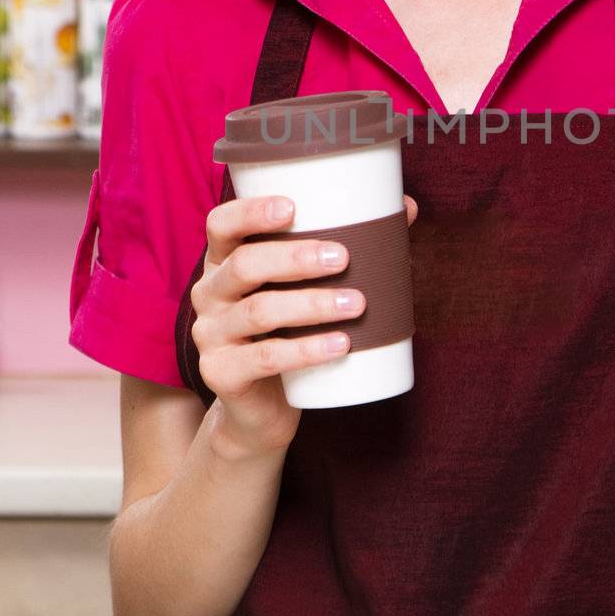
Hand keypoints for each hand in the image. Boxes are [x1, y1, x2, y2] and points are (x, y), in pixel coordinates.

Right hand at [192, 191, 417, 460]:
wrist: (262, 408)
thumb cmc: (291, 331)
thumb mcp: (307, 287)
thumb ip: (348, 247)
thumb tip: (405, 207)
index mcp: (224, 261)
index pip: (221, 224)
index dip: (250, 212)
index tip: (293, 207)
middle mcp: (209, 293)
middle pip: (244, 265)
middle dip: (296, 258)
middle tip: (344, 258)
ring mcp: (210, 335)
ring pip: (258, 312)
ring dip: (311, 304)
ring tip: (356, 304)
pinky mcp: (220, 374)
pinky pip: (265, 358)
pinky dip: (306, 350)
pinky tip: (340, 345)